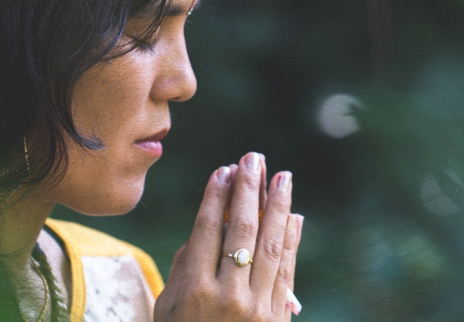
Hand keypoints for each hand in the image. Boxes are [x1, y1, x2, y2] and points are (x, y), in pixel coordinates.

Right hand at [155, 152, 303, 321]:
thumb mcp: (169, 306)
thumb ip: (186, 264)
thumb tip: (212, 222)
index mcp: (193, 291)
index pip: (208, 229)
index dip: (216, 196)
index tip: (224, 170)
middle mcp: (227, 296)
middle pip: (241, 230)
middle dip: (249, 190)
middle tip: (254, 158)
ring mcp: (256, 308)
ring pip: (270, 245)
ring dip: (278, 207)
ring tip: (282, 177)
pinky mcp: (277, 319)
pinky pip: (286, 271)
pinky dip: (291, 241)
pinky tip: (294, 216)